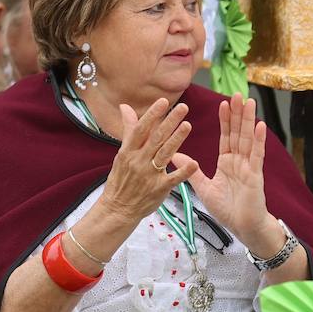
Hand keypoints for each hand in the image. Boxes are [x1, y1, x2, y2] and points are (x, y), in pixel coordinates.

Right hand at [99, 99, 195, 222]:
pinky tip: (194, 163)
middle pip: (156, 138)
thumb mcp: (121, 154)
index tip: (163, 102)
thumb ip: (129, 130)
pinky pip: (174, 178)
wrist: (117, 209)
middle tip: (183, 107)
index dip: (152, 115)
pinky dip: (184, 171)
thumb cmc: (120, 180)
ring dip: (177, 139)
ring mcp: (149, 175)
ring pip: (165, 154)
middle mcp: (139, 161)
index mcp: (128, 152)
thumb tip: (125, 107)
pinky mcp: (159, 188)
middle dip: (170, 122)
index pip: (141, 129)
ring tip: (188, 125)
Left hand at [179, 94, 270, 245]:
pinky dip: (259, 140)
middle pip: (238, 133)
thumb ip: (191, 170)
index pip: (226, 137)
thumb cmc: (227, 209)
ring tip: (248, 102)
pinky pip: (257, 155)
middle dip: (237, 114)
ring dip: (248, 120)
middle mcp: (239, 161)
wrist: (243, 227)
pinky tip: (260, 125)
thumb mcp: (204, 188)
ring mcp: (249, 167)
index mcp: (228, 163)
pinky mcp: (255, 175)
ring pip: (248, 139)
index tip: (223, 104)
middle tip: (237, 94)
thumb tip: (174, 154)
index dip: (226, 120)